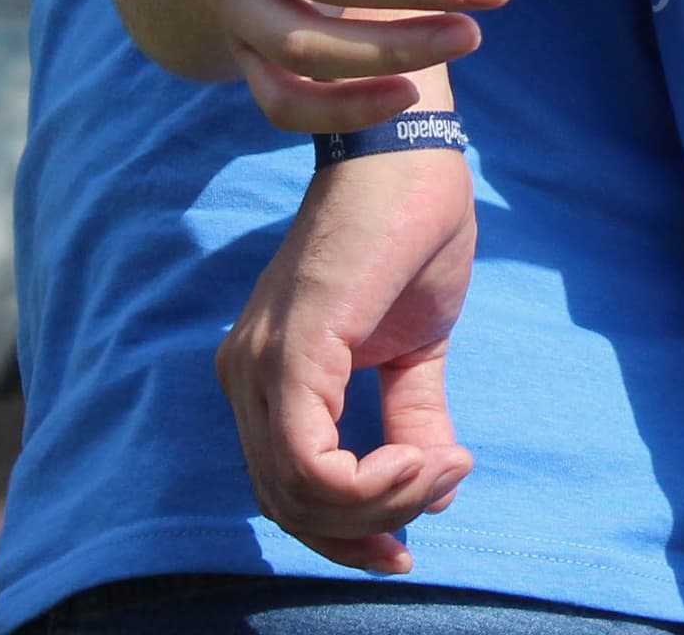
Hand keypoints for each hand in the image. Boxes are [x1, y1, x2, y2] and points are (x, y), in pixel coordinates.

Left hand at [220, 144, 477, 572]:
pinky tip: (423, 459)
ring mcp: (261, 359)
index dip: (350, 530)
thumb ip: (409, 418)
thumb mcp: (414, 348)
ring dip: (380, 504)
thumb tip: (431, 493)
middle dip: (368, 526)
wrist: (407, 153)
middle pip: (287, 505)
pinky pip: (308, 459)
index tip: (420, 518)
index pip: (286, 489)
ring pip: (296, 493)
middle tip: (438, 493)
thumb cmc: (408, 234)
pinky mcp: (293, 345)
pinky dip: (370, 483)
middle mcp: (245, 371)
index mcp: (264, 373)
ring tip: (439, 469)